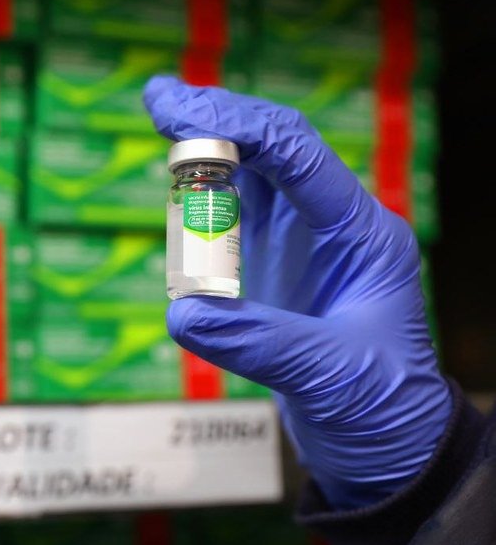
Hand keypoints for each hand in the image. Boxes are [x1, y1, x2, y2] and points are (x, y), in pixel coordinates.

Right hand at [143, 76, 451, 509]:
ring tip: (163, 113)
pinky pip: (235, 216)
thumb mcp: (326, 376)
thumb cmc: (377, 408)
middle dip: (218, 120)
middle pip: (273, 151)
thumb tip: (181, 313)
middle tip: (160, 98)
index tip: (185, 116)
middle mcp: (332, 227)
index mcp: (361, 236)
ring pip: (253, 174)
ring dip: (207, 145)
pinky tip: (176, 174)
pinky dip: (201, 193)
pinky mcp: (276, 268)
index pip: (299, 159)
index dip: (241, 129)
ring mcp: (304, 245)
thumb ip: (259, 341)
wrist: (384, 445)